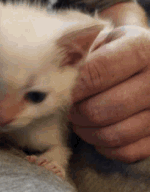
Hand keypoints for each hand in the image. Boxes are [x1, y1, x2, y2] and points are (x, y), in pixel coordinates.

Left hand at [69, 25, 149, 162]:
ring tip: (79, 121)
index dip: (71, 87)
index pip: (95, 73)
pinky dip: (105, 147)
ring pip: (112, 135)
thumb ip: (80, 49)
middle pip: (100, 110)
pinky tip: (98, 132)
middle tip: (68, 108)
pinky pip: (126, 152)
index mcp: (142, 48)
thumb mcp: (105, 38)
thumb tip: (51, 75)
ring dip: (86, 132)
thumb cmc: (119, 51)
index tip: (60, 91)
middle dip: (75, 113)